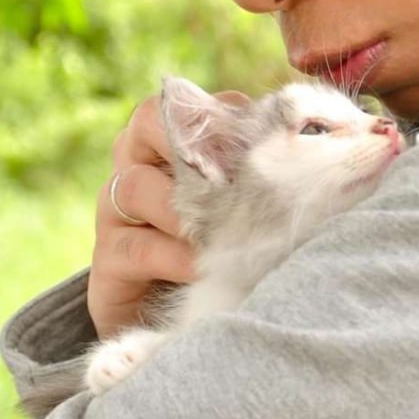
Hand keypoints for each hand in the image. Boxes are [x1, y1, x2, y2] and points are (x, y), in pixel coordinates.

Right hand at [89, 89, 248, 338]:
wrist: (174, 315)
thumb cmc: (221, 245)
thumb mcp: (242, 202)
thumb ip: (258, 170)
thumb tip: (310, 144)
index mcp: (167, 137)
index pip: (190, 103)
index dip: (225, 116)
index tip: (262, 143)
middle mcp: (134, 161)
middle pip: (150, 120)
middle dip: (192, 143)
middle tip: (229, 176)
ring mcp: (115, 209)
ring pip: (136, 184)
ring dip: (184, 209)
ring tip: (218, 233)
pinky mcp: (108, 257)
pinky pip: (138, 246)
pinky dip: (175, 255)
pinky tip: (203, 268)